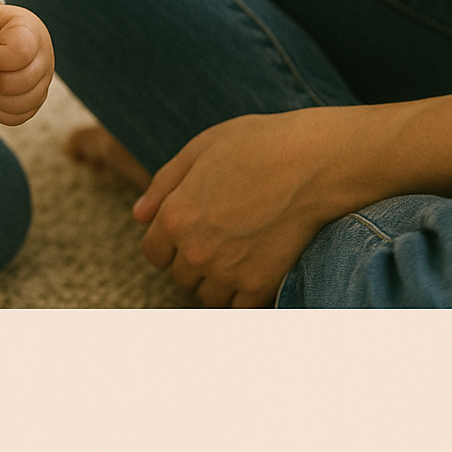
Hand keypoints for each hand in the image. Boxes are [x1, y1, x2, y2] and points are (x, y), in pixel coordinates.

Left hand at [132, 108, 357, 307]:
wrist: (311, 162)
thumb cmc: (255, 145)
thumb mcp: (199, 149)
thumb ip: (164, 185)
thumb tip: (139, 215)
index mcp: (175, 217)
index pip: (153, 251)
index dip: (166, 239)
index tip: (188, 227)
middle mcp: (195, 251)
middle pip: (180, 275)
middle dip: (191, 258)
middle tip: (218, 233)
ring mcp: (228, 272)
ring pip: (207, 294)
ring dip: (215, 279)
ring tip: (236, 250)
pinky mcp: (261, 285)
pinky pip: (239, 306)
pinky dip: (242, 292)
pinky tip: (253, 267)